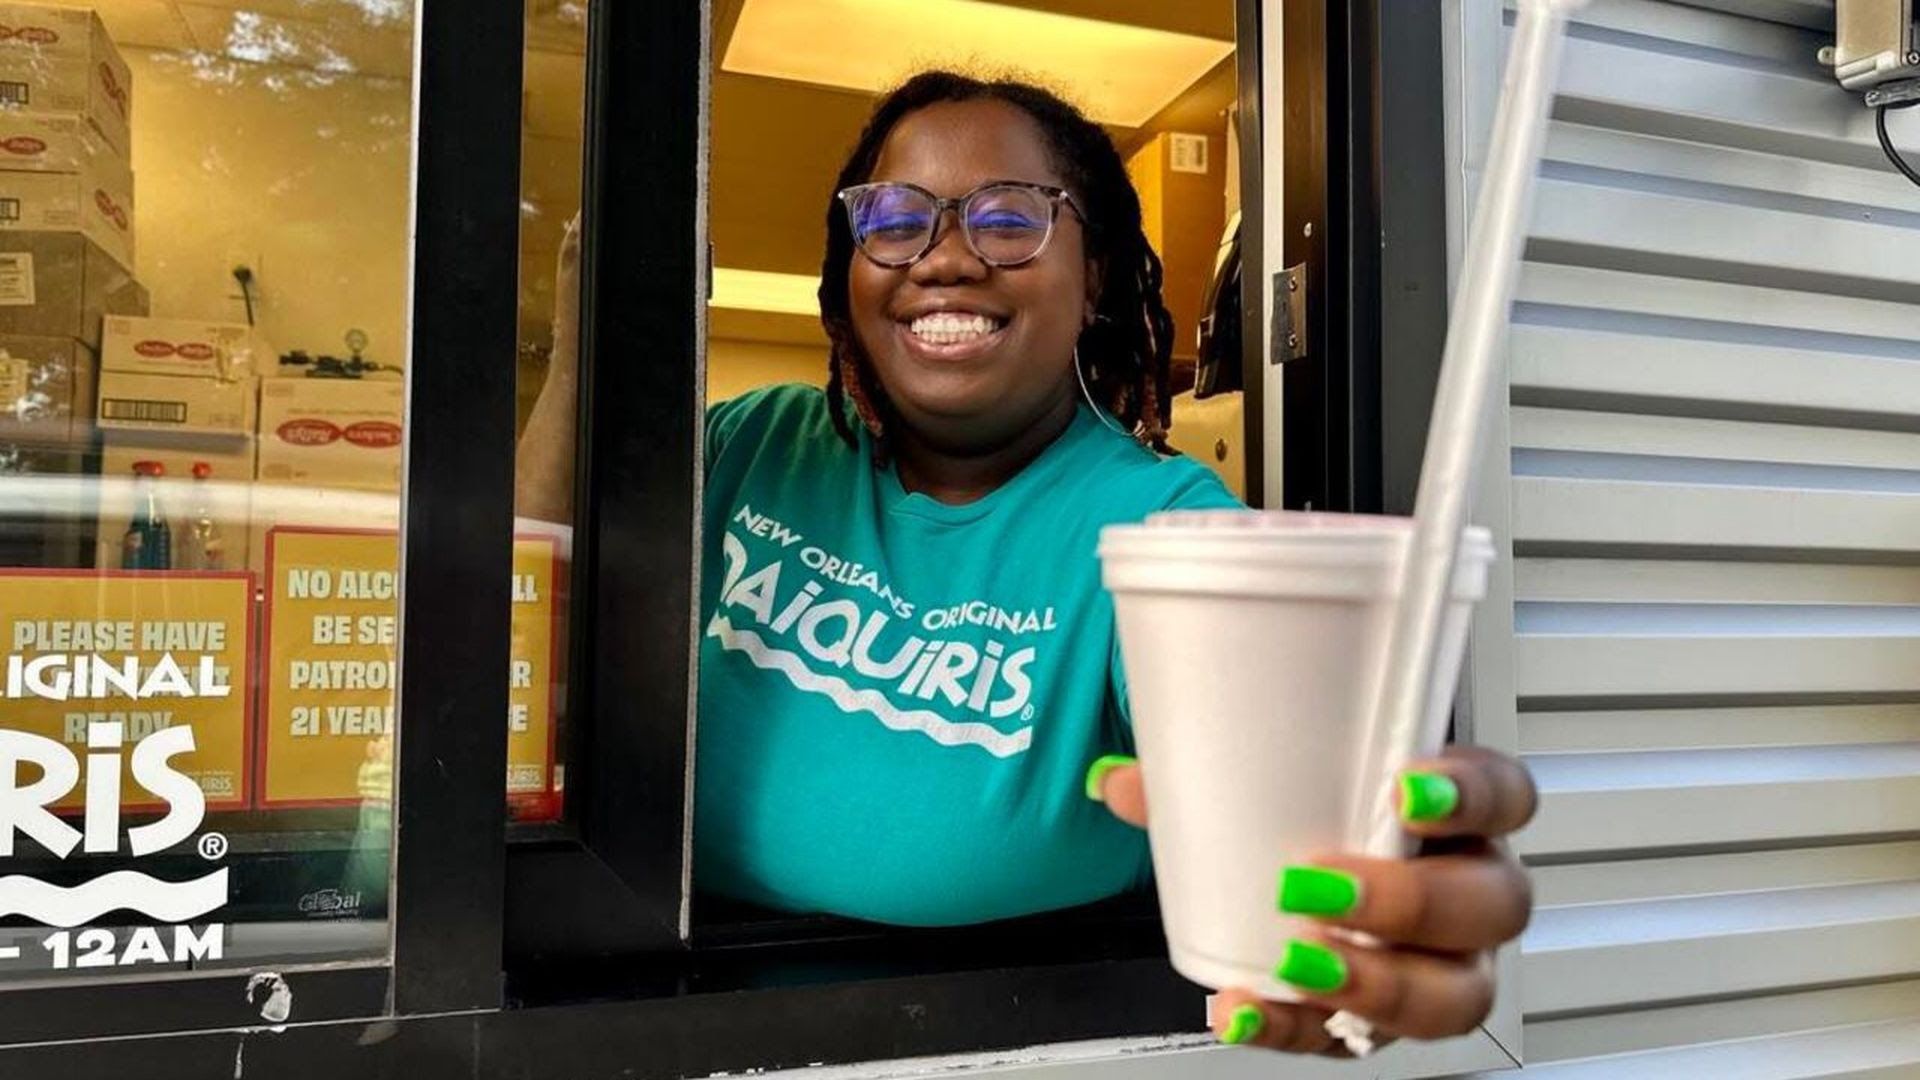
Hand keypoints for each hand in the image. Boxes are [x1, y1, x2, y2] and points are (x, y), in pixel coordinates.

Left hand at [1087, 745, 1535, 1054]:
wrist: (1308, 874)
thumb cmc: (1319, 816)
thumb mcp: (1275, 778)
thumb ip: (1206, 769)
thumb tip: (1119, 781)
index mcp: (1459, 816)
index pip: (1505, 795)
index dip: (1470, 795)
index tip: (1406, 789)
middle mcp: (1471, 892)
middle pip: (1492, 905)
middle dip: (1409, 900)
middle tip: (1320, 885)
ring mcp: (1442, 964)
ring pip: (1456, 995)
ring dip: (1377, 983)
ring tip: (1297, 962)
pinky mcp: (1388, 1020)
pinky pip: (1359, 1042)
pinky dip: (1295, 1029)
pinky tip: (1244, 1010)